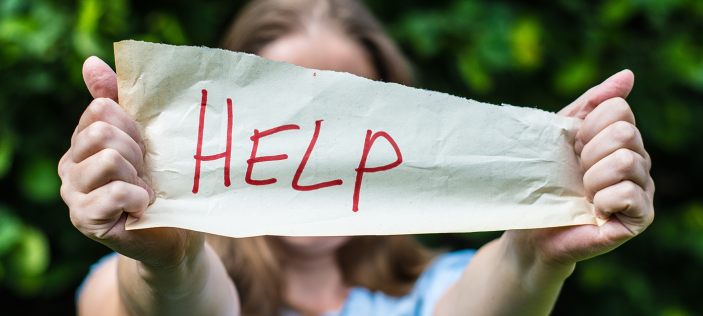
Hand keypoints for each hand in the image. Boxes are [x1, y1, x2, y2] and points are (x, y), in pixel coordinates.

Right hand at [59, 56, 203, 267]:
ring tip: (143, 191)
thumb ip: (119, 101)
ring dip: (138, 176)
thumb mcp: (147, 138)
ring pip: (109, 159)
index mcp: (83, 141)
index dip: (133, 126)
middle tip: (146, 173)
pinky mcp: (83, 218)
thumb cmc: (162, 185)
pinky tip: (141, 208)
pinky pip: (115, 191)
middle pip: (102, 131)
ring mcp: (72, 193)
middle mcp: (69, 165)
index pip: (101, 108)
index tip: (147, 148)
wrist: (173, 234)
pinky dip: (138, 198)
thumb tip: (91, 62)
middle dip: (137, 150)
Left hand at [505, 70, 654, 267]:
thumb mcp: (559, 135)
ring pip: (627, 162)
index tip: (571, 149)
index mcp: (620, 138)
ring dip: (592, 179)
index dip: (585, 128)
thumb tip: (628, 76)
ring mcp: (643, 189)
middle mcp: (638, 160)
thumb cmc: (543, 182)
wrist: (530, 228)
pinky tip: (593, 210)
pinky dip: (602, 200)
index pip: (618, 109)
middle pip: (625, 133)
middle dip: (588, 154)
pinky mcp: (640, 217)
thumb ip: (590, 104)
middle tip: (576, 175)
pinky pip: (629, 194)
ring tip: (583, 194)